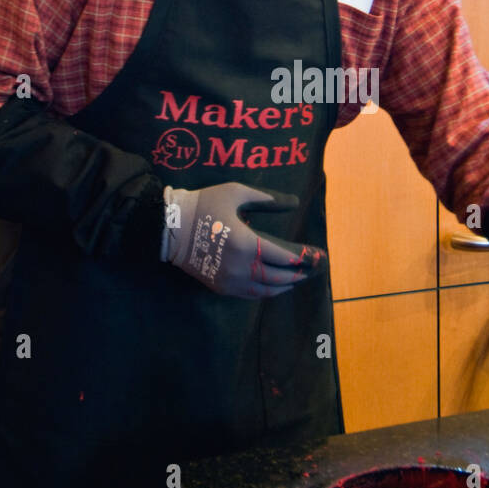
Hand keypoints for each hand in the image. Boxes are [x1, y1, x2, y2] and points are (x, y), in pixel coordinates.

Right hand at [161, 182, 326, 298]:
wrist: (170, 226)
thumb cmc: (205, 204)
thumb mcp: (236, 192)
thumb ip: (267, 198)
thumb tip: (293, 202)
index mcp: (247, 243)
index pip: (284, 256)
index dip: (304, 258)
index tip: (317, 256)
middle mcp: (241, 267)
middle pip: (278, 277)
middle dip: (298, 274)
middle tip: (311, 269)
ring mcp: (230, 280)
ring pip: (266, 290)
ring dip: (284, 286)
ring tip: (296, 279)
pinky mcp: (221, 286)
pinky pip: (250, 295)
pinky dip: (266, 292)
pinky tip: (274, 286)